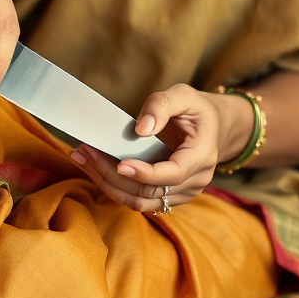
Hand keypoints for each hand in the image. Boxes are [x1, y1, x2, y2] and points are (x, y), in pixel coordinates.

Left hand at [69, 83, 254, 212]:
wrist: (216, 127)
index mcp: (202, 156)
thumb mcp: (184, 95)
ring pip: (141, 202)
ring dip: (108, 184)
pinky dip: (115, 187)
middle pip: (150, 192)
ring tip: (83, 159)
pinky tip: (95, 167)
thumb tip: (140, 129)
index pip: (173, 174)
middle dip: (113, 175)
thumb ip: (162, 106)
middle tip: (85, 152)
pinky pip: (140, 200)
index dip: (145, 173)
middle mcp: (195, 181)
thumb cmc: (198, 109)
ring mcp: (183, 193)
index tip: (119, 163)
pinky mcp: (169, 196)